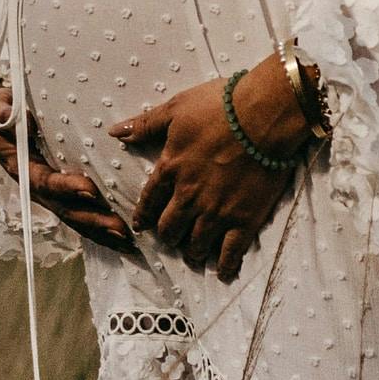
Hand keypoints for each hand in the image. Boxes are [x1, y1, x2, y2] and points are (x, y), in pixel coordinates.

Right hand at [0, 84, 134, 254]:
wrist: (0, 114)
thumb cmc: (1, 107)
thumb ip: (1, 110)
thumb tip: (9, 117)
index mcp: (21, 167)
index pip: (44, 182)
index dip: (66, 188)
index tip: (90, 189)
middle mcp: (37, 185)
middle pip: (65, 208)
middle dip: (92, 220)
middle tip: (119, 228)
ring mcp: (51, 191)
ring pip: (76, 215)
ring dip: (101, 230)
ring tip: (127, 239)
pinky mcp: (64, 191)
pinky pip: (82, 210)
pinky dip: (101, 226)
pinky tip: (124, 236)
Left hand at [112, 55, 312, 279]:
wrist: (262, 116)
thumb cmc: (219, 106)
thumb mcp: (176, 108)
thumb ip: (146, 124)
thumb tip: (116, 131)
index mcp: (170, 169)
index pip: (149, 201)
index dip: (144, 215)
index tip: (143, 226)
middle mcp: (189, 196)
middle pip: (170, 228)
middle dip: (169, 236)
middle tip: (173, 239)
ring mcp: (216, 211)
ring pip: (196, 244)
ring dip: (193, 253)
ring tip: (195, 256)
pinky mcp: (244, 219)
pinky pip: (231, 251)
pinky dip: (225, 265)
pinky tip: (223, 273)